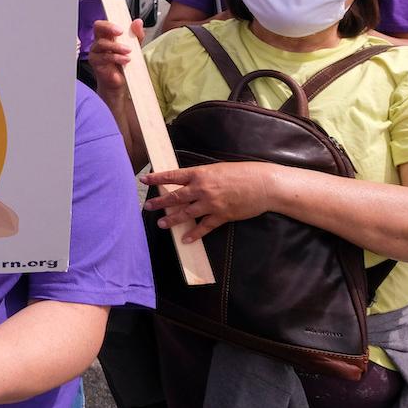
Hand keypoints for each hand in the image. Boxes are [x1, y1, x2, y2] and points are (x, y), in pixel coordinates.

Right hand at [86, 19, 143, 91]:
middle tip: (121, 32)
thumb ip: (136, 34)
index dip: (109, 23)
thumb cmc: (124, 63)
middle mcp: (99, 41)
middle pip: (98, 28)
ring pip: (102, 43)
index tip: (121, 28)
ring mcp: (96, 51)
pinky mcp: (95, 62)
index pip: (103, 24)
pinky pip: (104, 57)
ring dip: (117, 46)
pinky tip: (125, 60)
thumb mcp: (134, 46)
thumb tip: (138, 22)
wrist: (120, 82)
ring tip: (128, 51)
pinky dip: (116, 57)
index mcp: (107, 36)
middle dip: (109, 28)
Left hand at [141, 162, 277, 241]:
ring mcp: (211, 203)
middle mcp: (202, 188)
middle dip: (159, 202)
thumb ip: (201, 176)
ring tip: (161, 224)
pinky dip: (194, 234)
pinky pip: (204, 227)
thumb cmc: (242, 173)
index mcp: (200, 173)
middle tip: (147, 206)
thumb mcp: (217, 168)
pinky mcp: (222, 216)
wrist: (263, 184)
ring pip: (186, 213)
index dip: (157, 178)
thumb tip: (187, 182)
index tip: (144, 179)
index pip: (173, 176)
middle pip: (175, 196)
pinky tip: (186, 239)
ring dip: (172, 220)